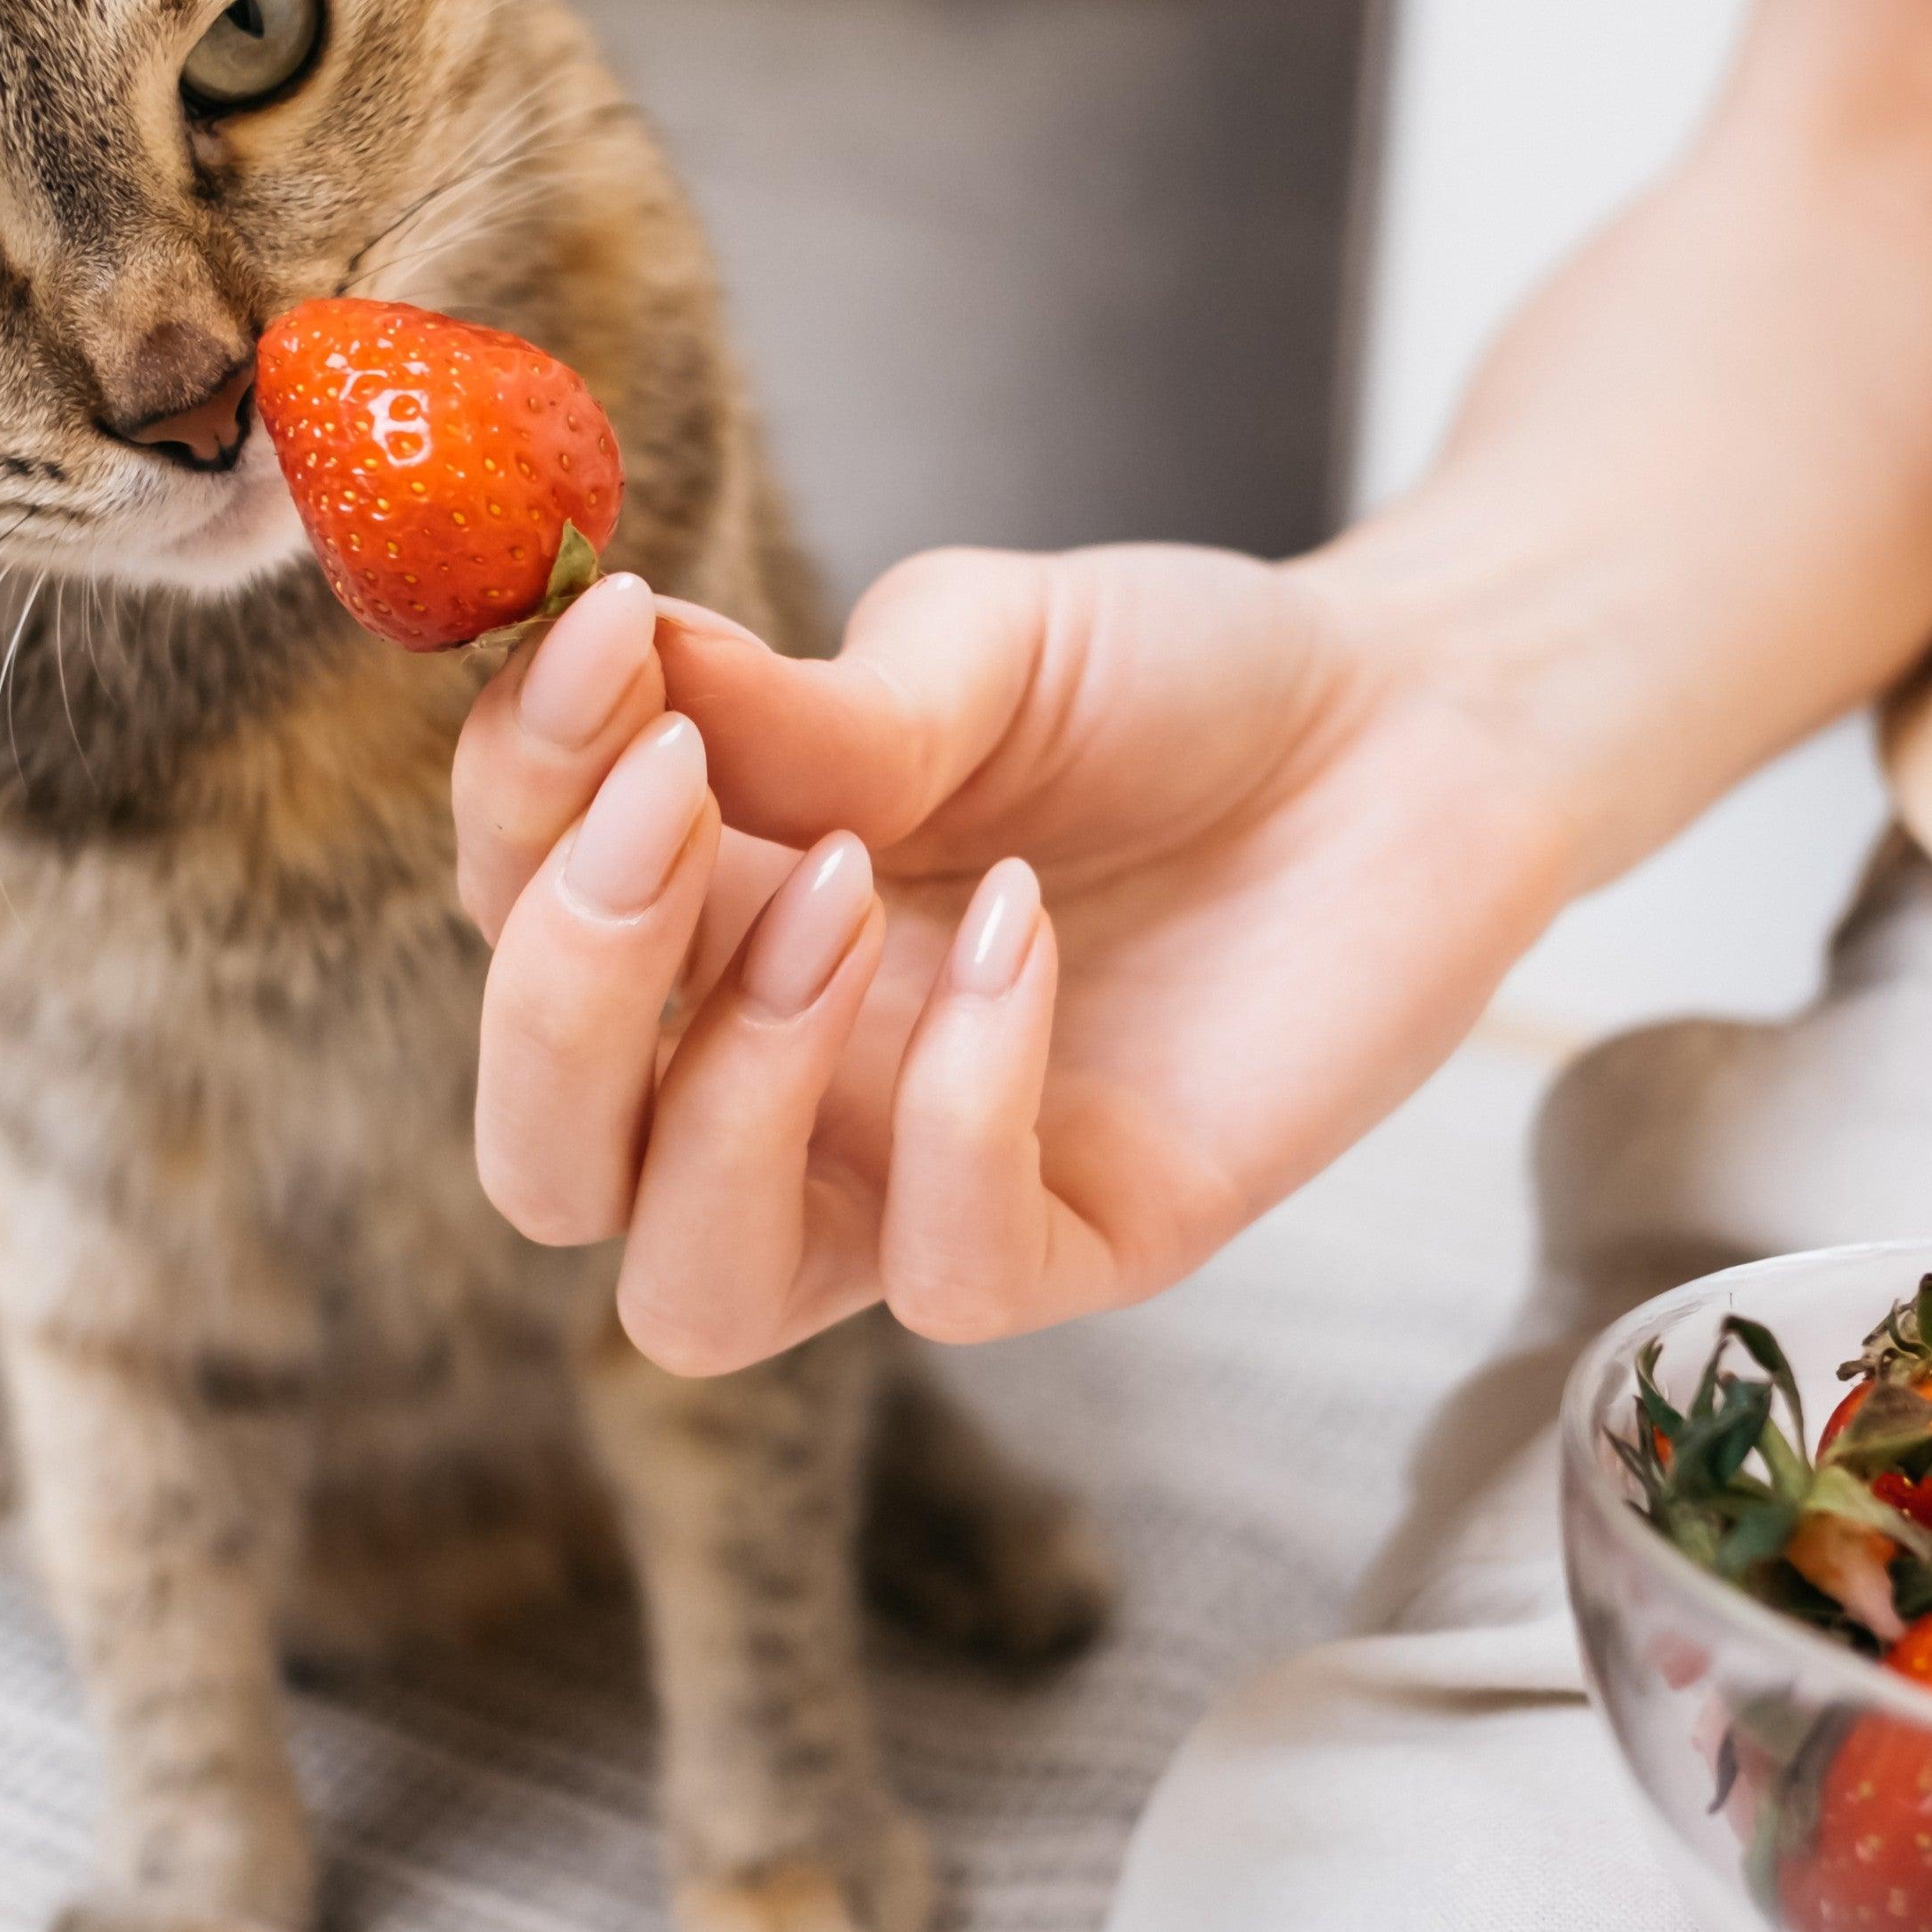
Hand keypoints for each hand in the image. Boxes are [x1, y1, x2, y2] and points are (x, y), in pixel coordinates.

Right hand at [451, 542, 1572, 1371]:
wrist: (1418, 722)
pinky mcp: (1084, 1240)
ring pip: (690, 1294)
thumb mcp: (980, 642)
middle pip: (548, 1161)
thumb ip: (804, 697)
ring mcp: (916, 1178)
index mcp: (712, 912)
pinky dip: (957, 1109)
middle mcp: (780, 1074)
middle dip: (558, 997)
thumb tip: (623, 657)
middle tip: (674, 802)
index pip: (512, 913)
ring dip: (723, 1100)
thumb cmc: (1175, 682)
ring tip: (848, 891)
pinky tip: (1022, 931)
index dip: (517, 791)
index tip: (606, 637)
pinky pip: (945, 1273)